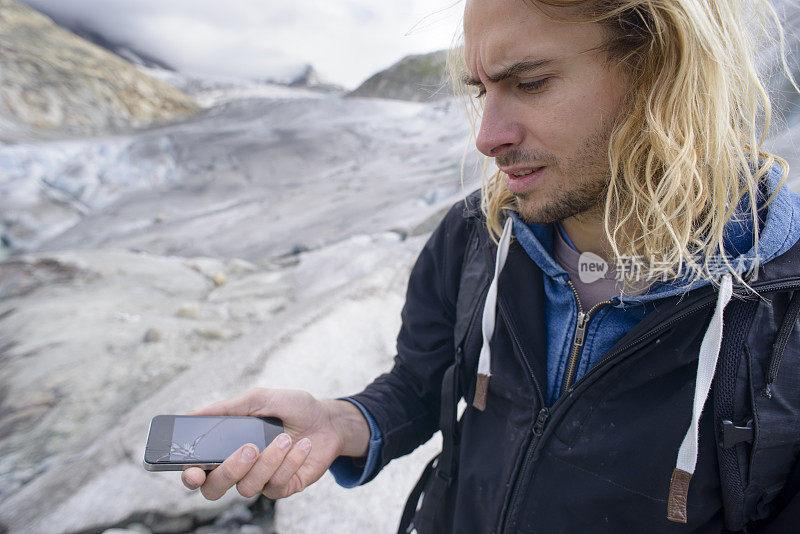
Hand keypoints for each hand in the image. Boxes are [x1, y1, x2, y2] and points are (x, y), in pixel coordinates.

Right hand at [180, 388, 369, 500]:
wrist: (328, 419)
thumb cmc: (292, 408)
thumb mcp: (261, 399)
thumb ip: (228, 408)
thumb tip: (192, 414)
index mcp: (226, 448)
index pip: (198, 470)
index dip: (190, 475)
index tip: (194, 470)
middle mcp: (240, 469)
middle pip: (215, 489)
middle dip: (230, 470)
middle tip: (250, 448)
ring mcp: (261, 480)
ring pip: (248, 487)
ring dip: (268, 460)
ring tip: (286, 438)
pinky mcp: (283, 487)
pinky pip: (276, 485)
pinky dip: (290, 463)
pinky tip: (301, 446)